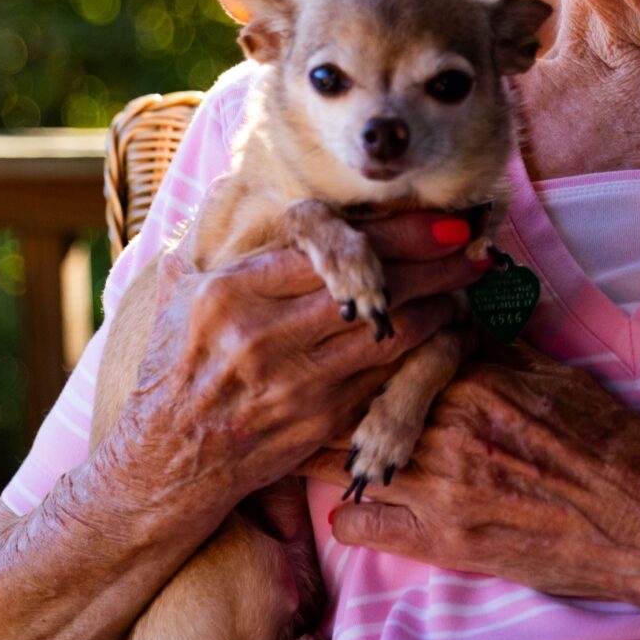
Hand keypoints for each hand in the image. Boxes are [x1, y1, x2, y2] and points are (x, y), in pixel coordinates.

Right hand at [98, 210, 485, 522]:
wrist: (169, 462)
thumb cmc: (171, 368)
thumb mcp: (171, 292)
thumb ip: (205, 234)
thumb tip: (231, 178)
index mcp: (232, 293)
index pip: (330, 248)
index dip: (395, 233)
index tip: (435, 221)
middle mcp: (266, 335)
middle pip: (373, 286)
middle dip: (433, 263)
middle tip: (471, 245)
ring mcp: (297, 381)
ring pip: (391, 333)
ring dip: (437, 305)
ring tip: (465, 284)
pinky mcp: (321, 420)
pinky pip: (385, 377)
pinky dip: (419, 353)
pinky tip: (442, 333)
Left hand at [300, 339, 639, 605]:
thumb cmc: (610, 443)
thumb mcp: (554, 374)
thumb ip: (499, 345)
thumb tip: (460, 310)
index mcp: (474, 377)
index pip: (389, 351)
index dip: (359, 352)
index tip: (341, 350)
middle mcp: (449, 425)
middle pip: (355, 400)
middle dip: (328, 397)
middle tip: (310, 393)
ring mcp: (441, 485)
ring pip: (344, 456)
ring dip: (326, 450)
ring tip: (314, 445)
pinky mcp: (444, 541)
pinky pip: (359, 525)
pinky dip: (346, 515)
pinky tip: (353, 506)